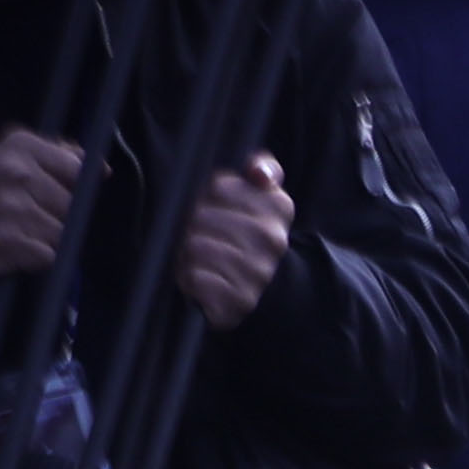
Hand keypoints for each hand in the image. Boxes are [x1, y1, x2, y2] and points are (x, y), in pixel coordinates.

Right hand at [0, 124, 84, 283]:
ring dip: (47, 240)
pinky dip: (37, 259)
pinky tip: (15, 250)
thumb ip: (58, 157)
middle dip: (57, 216)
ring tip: (19, 233)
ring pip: (63, 232)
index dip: (72, 187)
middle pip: (72, 205)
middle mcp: (15, 171)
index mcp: (20, 145)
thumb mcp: (13, 161)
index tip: (49, 192)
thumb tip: (100, 167)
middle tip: (24, 216)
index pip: (77, 170)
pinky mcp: (8, 240)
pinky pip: (49, 256)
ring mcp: (10, 206)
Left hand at [176, 151, 294, 326]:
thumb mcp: (258, 194)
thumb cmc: (245, 231)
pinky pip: (198, 278)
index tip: (216, 206)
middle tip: (203, 234)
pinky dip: (191, 277)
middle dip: (195, 224)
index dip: (208, 194)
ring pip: (198, 246)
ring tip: (200, 257)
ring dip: (190, 251)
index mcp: (279, 207)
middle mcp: (274, 240)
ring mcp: (259, 272)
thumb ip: (262, 169)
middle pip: (204, 216)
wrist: (260, 285)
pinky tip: (201, 277)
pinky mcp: (240, 300)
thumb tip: (258, 172)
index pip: (220, 185)